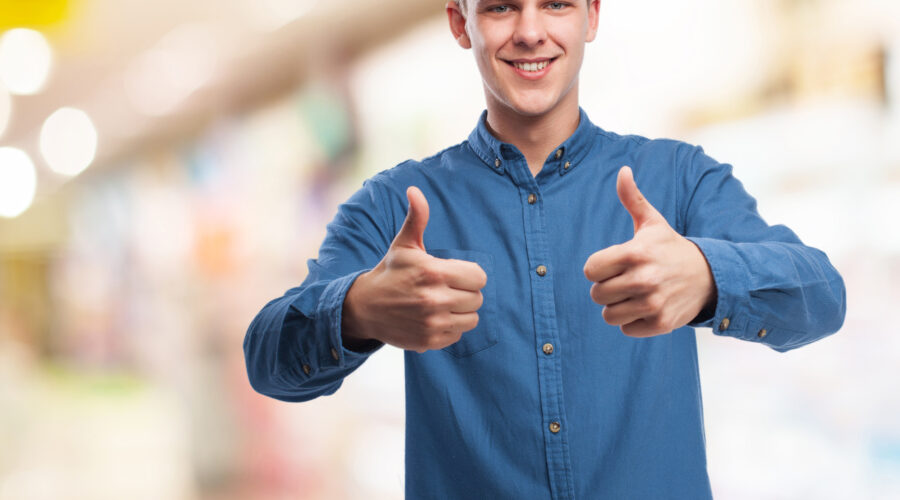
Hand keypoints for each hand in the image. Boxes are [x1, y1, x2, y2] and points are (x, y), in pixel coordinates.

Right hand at [342, 186, 487, 352]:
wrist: (365, 308)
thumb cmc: (391, 272)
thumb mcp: (404, 245)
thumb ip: (417, 218)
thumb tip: (414, 190)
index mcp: (432, 272)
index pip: (479, 277)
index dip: (470, 275)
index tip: (455, 274)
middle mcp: (434, 299)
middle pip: (477, 299)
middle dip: (466, 293)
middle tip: (447, 289)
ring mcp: (432, 322)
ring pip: (472, 319)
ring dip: (461, 312)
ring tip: (443, 304)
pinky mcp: (430, 341)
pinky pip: (458, 335)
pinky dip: (450, 328)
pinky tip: (434, 319)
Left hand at [583, 166, 715, 336]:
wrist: (709, 277)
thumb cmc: (670, 248)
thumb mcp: (653, 223)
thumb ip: (633, 199)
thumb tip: (623, 170)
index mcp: (635, 253)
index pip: (590, 270)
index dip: (598, 268)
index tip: (614, 265)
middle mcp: (644, 279)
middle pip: (597, 294)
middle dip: (607, 288)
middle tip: (627, 280)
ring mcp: (653, 303)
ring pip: (609, 315)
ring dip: (618, 307)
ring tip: (635, 295)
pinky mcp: (661, 323)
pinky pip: (626, 328)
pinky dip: (633, 321)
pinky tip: (647, 307)